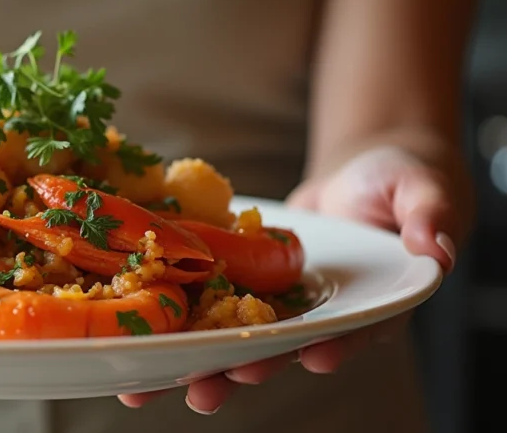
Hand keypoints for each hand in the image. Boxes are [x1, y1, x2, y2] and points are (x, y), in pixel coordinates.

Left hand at [118, 145, 469, 413]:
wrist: (359, 177)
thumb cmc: (400, 181)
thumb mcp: (424, 189)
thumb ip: (430, 217)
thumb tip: (436, 249)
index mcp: (370, 305)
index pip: (353, 333)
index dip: (334, 347)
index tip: (314, 356)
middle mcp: (318, 315)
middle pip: (280, 351)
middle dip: (242, 372)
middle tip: (207, 390)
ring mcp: (276, 304)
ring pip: (234, 340)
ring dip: (195, 364)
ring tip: (152, 388)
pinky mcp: (241, 283)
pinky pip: (205, 304)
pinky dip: (171, 321)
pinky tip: (131, 340)